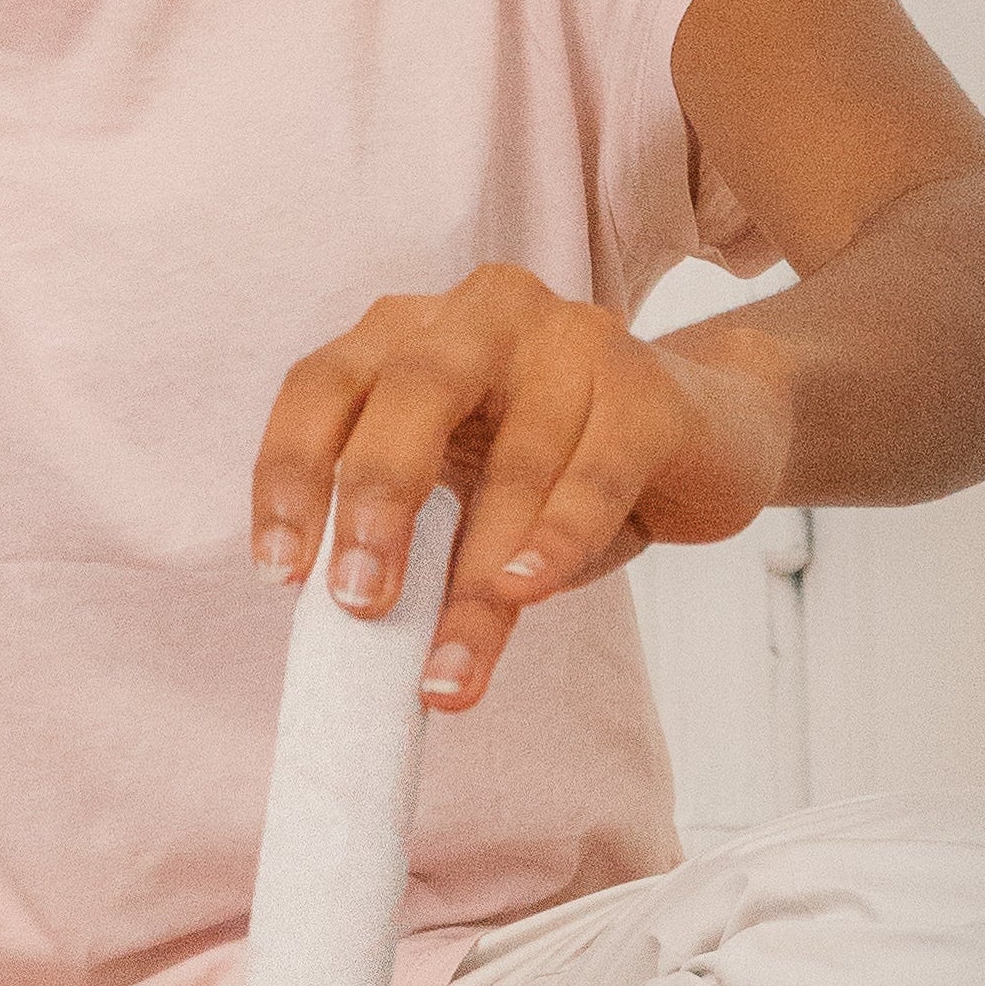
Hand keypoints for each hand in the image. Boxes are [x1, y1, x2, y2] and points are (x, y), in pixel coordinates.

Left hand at [249, 263, 791, 709]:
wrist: (706, 438)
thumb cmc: (561, 472)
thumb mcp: (467, 496)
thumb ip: (412, 537)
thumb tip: (351, 632)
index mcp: (409, 332)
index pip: (323, 386)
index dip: (291, 474)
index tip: (278, 571)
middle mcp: (480, 315)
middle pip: (408, 392)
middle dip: (377, 499)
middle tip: (358, 603)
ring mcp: (570, 338)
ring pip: (512, 461)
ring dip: (474, 579)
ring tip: (447, 670)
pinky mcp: (646, 386)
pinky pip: (592, 472)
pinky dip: (555, 539)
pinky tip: (525, 588)